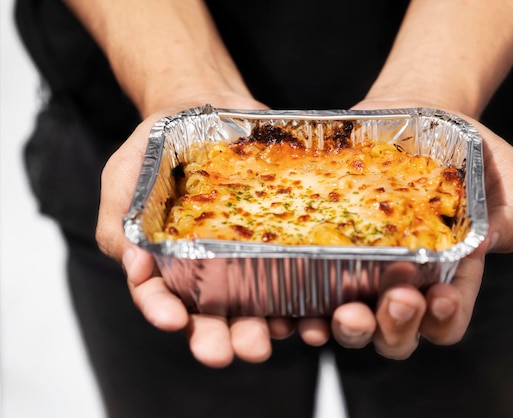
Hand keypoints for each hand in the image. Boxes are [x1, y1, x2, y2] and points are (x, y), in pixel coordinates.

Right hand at [96, 94, 300, 366]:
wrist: (206, 108)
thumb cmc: (157, 148)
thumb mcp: (123, 177)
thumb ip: (120, 221)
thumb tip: (135, 267)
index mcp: (165, 261)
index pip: (159, 296)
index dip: (163, 311)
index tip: (173, 320)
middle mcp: (207, 267)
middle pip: (212, 314)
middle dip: (220, 336)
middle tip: (231, 352)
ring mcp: (246, 254)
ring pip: (255, 302)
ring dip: (263, 326)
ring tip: (271, 337)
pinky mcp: (280, 237)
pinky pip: (294, 270)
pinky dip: (303, 296)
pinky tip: (311, 311)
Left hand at [319, 98, 512, 358]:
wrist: (413, 112)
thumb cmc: (462, 147)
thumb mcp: (504, 169)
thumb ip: (511, 208)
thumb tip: (489, 244)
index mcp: (449, 271)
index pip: (447, 317)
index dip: (444, 317)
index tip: (439, 296)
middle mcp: (404, 280)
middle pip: (399, 333)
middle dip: (397, 328)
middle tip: (396, 297)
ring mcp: (363, 269)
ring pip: (357, 324)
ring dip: (352, 327)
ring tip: (347, 310)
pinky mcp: (329, 252)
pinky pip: (313, 296)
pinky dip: (308, 315)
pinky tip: (304, 315)